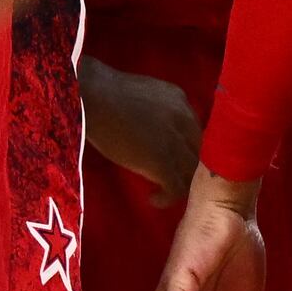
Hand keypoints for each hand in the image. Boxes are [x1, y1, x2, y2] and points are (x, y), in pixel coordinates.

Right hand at [81, 61, 198, 200]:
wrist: (93, 97)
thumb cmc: (103, 92)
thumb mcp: (141, 95)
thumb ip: (156, 109)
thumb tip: (152, 128)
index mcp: (179, 100)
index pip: (194, 130)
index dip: (185, 146)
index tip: (172, 156)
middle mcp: (184, 119)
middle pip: (199, 150)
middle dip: (186, 165)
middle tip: (171, 177)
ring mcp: (175, 142)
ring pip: (191, 171)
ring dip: (180, 183)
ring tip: (163, 190)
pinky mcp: (162, 162)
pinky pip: (176, 188)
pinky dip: (167, 197)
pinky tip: (154, 199)